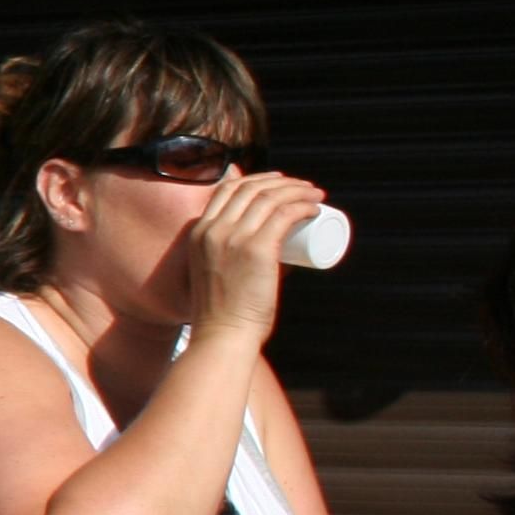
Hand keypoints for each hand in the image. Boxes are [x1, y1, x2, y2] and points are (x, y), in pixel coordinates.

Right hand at [186, 169, 327, 342]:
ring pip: (270, 198)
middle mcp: (213, 230)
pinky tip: (314, 207)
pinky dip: (302, 206)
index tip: (278, 183)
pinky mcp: (256, 249)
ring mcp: (234, 238)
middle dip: (281, 181)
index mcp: (199, 233)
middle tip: (303, 188)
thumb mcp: (216, 273)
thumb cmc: (224, 313)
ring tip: (316, 196)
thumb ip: (233, 261)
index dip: (256, 179)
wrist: (223, 334)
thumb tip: (280, 254)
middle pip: (250, 188)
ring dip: (298, 190)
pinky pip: (284, 215)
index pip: (226, 189)